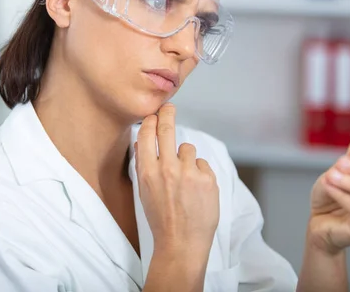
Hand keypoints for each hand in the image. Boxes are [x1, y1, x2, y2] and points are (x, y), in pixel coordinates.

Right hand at [135, 103, 219, 254]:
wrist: (181, 244)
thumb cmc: (161, 219)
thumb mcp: (144, 192)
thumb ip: (144, 166)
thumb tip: (142, 143)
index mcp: (147, 172)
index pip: (147, 135)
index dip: (151, 121)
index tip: (155, 114)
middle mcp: (167, 168)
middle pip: (168, 129)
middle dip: (168, 113)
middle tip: (170, 107)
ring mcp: (188, 173)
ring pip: (188, 148)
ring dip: (186, 158)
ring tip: (185, 180)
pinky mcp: (207, 179)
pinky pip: (203, 164)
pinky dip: (200, 173)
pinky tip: (196, 191)